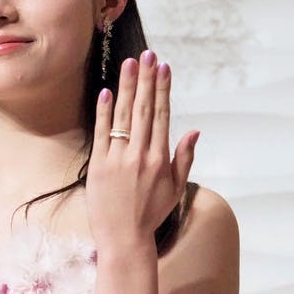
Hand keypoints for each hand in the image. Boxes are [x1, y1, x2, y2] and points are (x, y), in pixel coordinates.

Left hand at [85, 50, 199, 251]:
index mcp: (160, 158)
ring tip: (130, 64)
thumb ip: (184, 157)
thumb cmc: (151, 213)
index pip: (161, 115)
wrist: (123, 238)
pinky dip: (104, 111)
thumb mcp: (175, 188)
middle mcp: (140, 154)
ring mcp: (118, 158)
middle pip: (143, 109)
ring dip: (126, 88)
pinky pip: (101, 132)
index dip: (162, 89)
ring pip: (123, 116)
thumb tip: (194, 130)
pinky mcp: (99, 164)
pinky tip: (107, 92)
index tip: (164, 68)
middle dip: (146, 79)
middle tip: (148, 55)